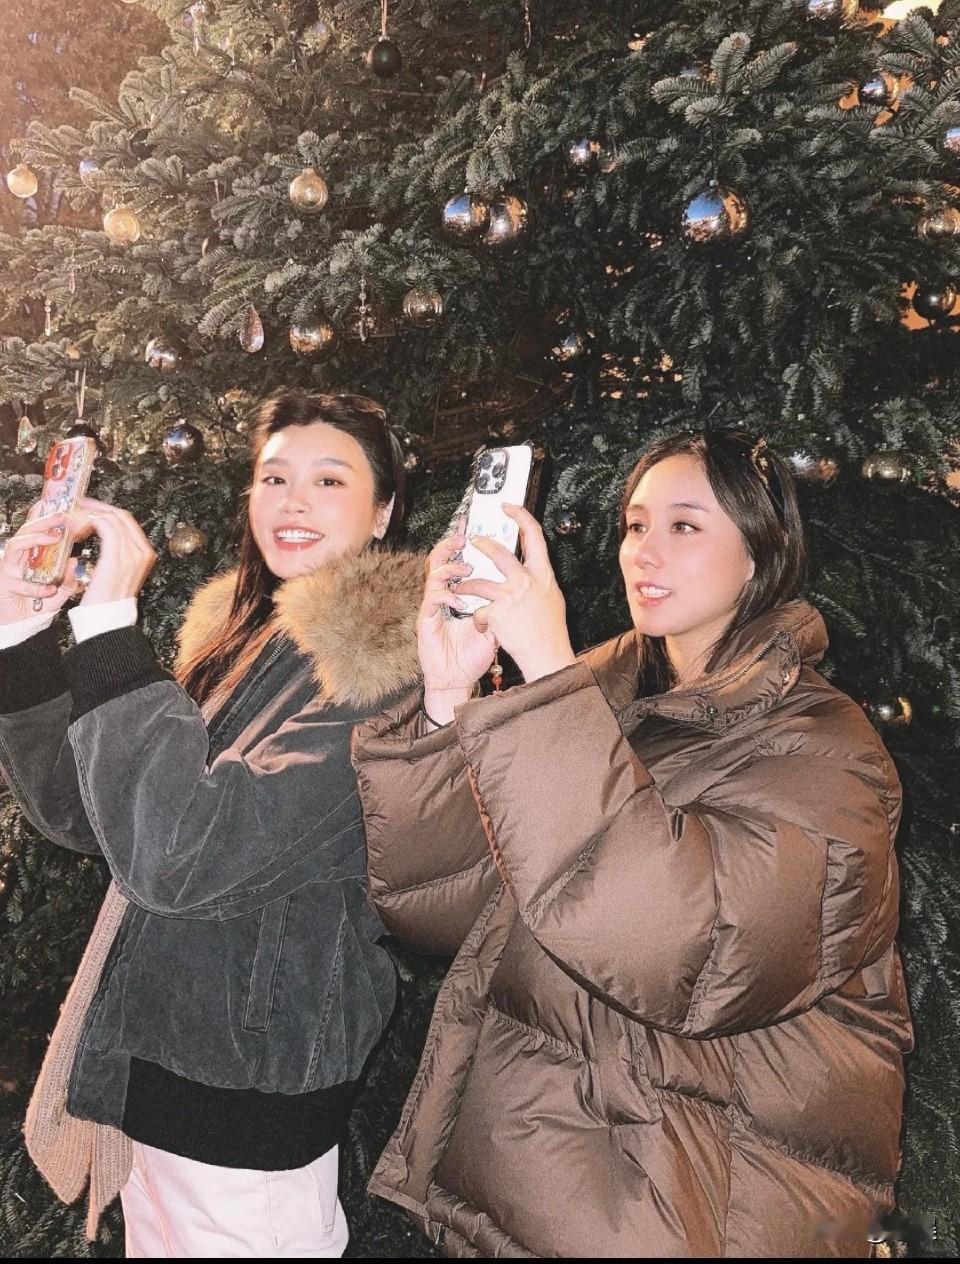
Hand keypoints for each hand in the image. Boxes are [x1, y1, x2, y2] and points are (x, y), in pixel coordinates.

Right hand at [0, 506, 82, 625]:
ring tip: (54, 537)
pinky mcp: (4, 584)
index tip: (61, 504)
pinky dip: (36, 586)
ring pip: (17, 545)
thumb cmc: (32, 603)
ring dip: (36, 539)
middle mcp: (19, 557)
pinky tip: (50, 588)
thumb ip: (67, 579)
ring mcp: (9, 568)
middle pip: (26, 530)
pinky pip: (19, 582)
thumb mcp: (57, 590)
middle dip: (43, 520)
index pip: (36, 529)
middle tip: (62, 516)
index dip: (45, 514)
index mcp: (31, 554)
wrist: (13, 623)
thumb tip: (76, 563)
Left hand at [73, 497, 156, 604]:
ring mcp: (132, 552)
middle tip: (78, 506)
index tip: (90, 509)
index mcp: (145, 554)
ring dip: (89, 514)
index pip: (127, 521)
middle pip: (121, 515)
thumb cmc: (108, 599)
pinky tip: (76, 529)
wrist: (108, 618)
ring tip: (73, 518)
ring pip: (111, 517)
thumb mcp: (118, 572)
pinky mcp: (117, 555)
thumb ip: (117, 553)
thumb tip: (103, 536)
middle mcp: (143, 551)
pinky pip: (103, 526)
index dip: (107, 511)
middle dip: (97, 507)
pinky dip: (87, 522)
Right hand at [419, 523, 496, 724]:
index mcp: (458, 593)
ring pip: (433, 574)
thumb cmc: (471, 654)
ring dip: (449, 567)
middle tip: (464, 534)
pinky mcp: (426, 620)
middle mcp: (443, 595)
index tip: (471, 523)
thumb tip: (522, 589)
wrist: (456, 679)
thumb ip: (502, 606)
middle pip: (440, 559)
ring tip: (464, 567)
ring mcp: (432, 606)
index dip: (461, 541)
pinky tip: (457, 599)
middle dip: (450, 544)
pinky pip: (431, 600)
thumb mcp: (493, 626)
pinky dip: (445, 595)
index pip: (458, 560)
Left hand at [456, 505, 575, 682]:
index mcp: (542, 573)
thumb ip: (538, 578)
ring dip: (465, 585)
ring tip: (459, 588)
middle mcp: (526, 581)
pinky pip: (480, 610)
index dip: (520, 516)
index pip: (534, 535)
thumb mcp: (551, 595)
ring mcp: (510, 596)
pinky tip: (482, 625)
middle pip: (499, 552)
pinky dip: (479, 619)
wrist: (547, 654)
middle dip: (482, 544)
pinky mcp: (497, 613)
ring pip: (478, 582)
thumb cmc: (550, 629)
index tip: (509, 508)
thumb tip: (530, 564)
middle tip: (473, 541)